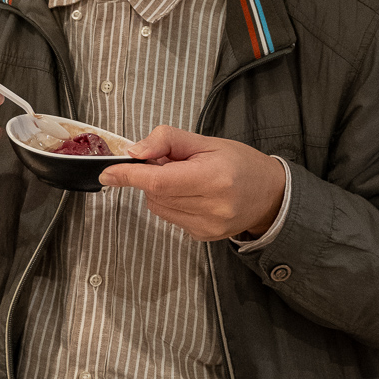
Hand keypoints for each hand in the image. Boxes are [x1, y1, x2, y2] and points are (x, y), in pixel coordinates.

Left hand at [98, 126, 284, 241]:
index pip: (159, 181)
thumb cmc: (241, 163)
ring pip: (158, 207)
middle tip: (172, 163)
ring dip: (160, 191)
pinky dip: (171, 203)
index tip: (108, 172)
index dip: (129, 175)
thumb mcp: (207, 141)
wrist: (270, 195)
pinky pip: (170, 217)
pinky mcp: (202, 237)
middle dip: (151, 176)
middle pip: (155, 193)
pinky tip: (192, 194)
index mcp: (214, 179)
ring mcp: (207, 227)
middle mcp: (211, 208)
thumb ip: (167, 141)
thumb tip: (134, 151)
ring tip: (186, 178)